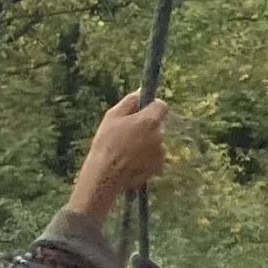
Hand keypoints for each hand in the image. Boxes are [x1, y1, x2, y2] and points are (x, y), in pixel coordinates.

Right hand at [68, 93, 170, 218]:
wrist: (105, 175)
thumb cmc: (106, 143)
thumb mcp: (112, 116)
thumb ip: (130, 102)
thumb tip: (140, 92)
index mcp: (150, 120)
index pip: (162, 106)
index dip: (152, 107)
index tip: (141, 111)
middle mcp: (160, 135)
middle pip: (157, 125)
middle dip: (146, 127)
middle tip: (127, 133)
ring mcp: (160, 153)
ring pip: (155, 142)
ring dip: (146, 143)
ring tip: (126, 150)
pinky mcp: (158, 168)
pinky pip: (154, 157)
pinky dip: (146, 158)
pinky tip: (130, 162)